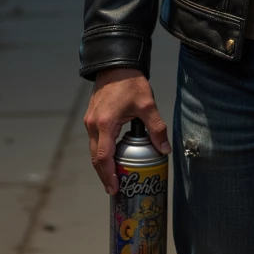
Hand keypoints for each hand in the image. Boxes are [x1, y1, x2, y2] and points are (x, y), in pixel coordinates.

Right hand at [84, 67, 170, 193]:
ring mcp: (89, 121)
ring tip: (113, 178)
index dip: (109, 175)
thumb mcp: (147, 105)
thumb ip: (156, 128)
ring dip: (101, 165)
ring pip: (92, 149)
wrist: (116, 64)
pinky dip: (100, 152)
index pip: (104, 157)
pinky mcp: (91, 117)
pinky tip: (111, 157)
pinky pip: (93, 140)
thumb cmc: (130, 83)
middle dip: (104, 175)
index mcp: (105, 124)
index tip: (115, 187)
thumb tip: (164, 149)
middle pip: (95, 158)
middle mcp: (93, 125)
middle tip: (114, 189)